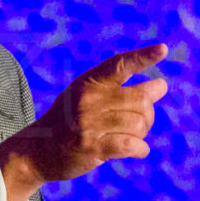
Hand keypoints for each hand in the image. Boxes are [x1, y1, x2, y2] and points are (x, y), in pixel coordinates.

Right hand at [0, 43, 168, 200]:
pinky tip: (138, 150)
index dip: (143, 57)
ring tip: (133, 138)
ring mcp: (88, 122)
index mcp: (88, 82)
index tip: (163, 49)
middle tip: (143, 122)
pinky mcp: (91, 146)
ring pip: (138, 124)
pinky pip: (131, 145)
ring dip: (142, 134)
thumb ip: (120, 91)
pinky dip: (140, 149)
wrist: (36, 151)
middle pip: (140, 100)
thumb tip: (161, 86)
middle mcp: (88, 99)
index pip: (119, 65)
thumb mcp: (86, 98)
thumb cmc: (68, 123)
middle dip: (149, 114)